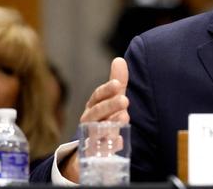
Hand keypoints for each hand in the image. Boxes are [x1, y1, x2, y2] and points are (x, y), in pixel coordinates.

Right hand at [61, 57, 129, 181]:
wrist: (87, 151)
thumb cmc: (102, 119)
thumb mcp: (109, 101)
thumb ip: (116, 82)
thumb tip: (119, 59)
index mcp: (92, 107)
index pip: (97, 96)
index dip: (106, 90)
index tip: (117, 84)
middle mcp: (89, 121)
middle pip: (96, 113)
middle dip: (109, 106)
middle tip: (124, 100)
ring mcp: (90, 138)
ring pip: (97, 131)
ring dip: (110, 124)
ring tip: (124, 118)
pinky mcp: (94, 154)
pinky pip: (100, 151)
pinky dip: (110, 146)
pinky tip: (119, 140)